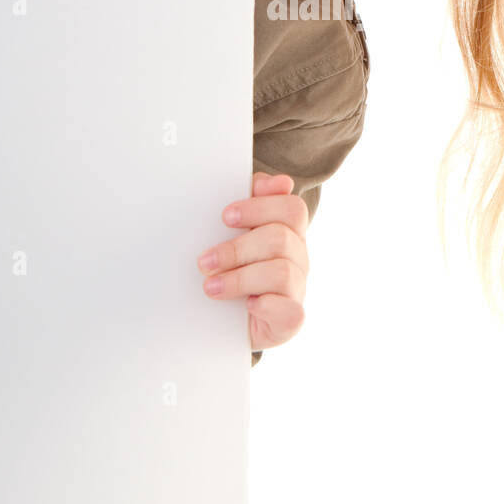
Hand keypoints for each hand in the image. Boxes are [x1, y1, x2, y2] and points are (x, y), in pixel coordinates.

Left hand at [197, 172, 308, 352]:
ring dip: (239, 278)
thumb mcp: (235, 235)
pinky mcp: (291, 320)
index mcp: (289, 232)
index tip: (225, 216)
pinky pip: (290, 311)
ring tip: (210, 286)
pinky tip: (246, 305)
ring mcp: (297, 289)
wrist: (229, 321)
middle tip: (205, 260)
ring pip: (281, 272)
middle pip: (281, 238)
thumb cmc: (233, 271)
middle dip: (237, 247)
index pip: (291, 208)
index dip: (260, 208)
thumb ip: (251, 204)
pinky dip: (265, 306)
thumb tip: (277, 181)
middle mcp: (298, 258)